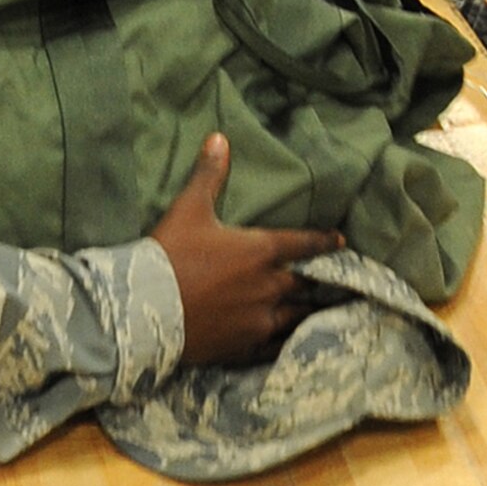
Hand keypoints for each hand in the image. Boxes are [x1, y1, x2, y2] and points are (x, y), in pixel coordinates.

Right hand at [151, 134, 343, 365]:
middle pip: (304, 284)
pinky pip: (276, 347)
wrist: (145, 306)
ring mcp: (258, 320)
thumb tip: (220, 138)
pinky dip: (287, 341)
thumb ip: (210, 175)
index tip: (341, 242)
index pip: (302, 243)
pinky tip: (293, 342)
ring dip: (307, 311)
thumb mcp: (189, 208)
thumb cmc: (170, 252)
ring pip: (296, 317)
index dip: (323, 241)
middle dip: (318, 281)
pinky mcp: (244, 347)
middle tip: (336, 282)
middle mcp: (268, 286)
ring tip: (321, 312)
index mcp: (259, 251)